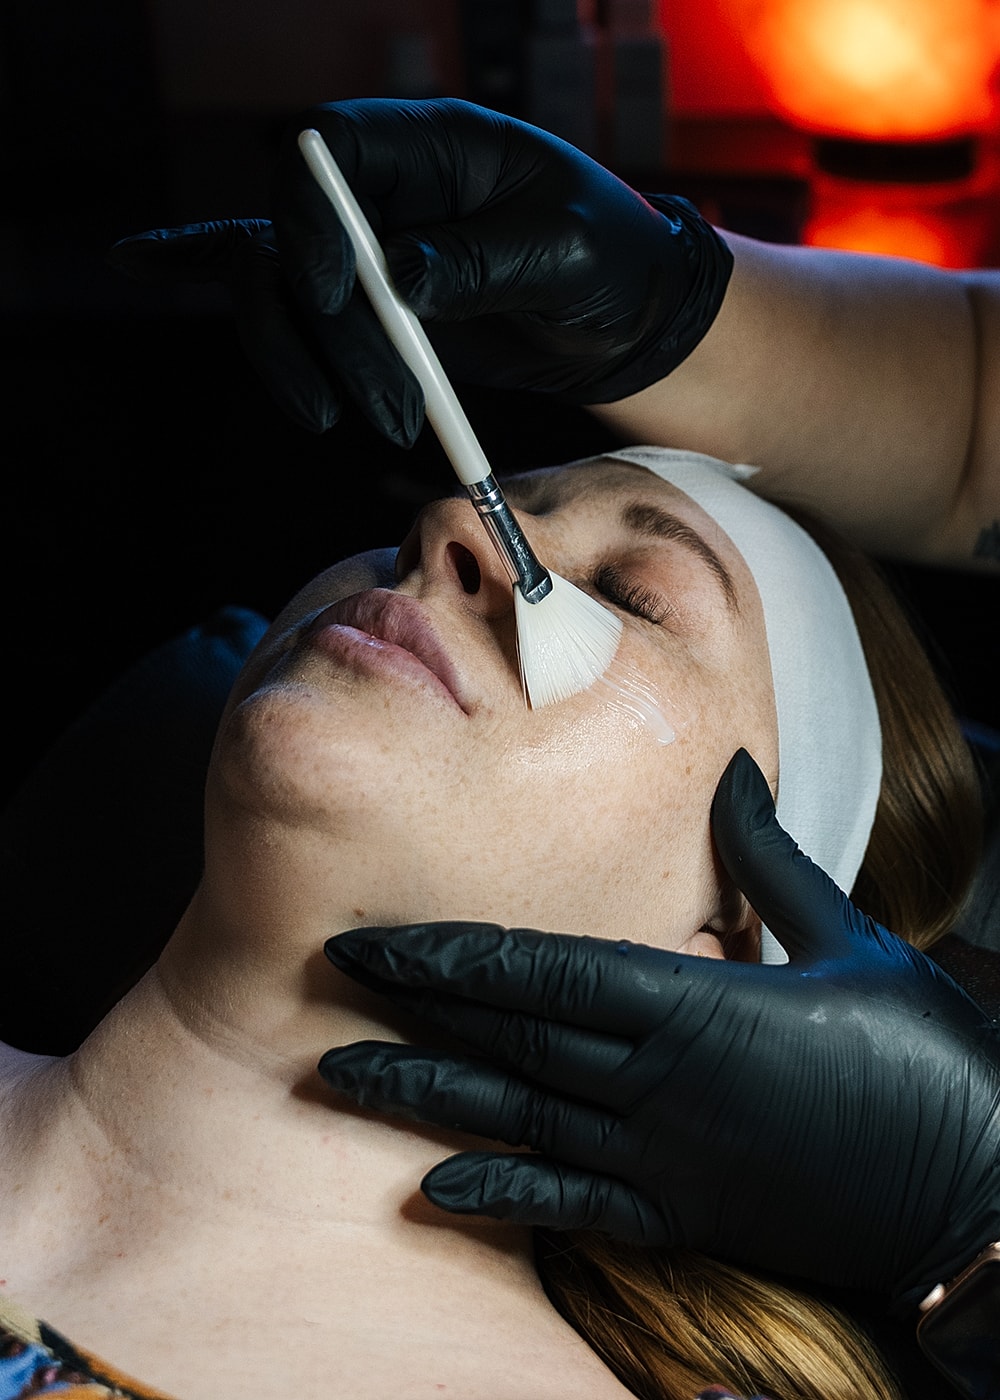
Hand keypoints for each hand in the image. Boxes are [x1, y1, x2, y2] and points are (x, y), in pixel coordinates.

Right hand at [107, 97, 731, 442]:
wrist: (624, 316)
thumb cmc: (611, 262)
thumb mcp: (566, 254)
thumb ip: (485, 260)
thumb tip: (399, 277)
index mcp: (431, 147)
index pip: (326, 154)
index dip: (310, 222)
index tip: (336, 297)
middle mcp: (382, 191)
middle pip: (285, 239)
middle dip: (321, 335)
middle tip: (385, 413)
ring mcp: (365, 249)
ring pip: (279, 292)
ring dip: (309, 369)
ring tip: (385, 427)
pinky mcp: (363, 305)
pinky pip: (282, 293)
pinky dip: (214, 280)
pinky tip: (142, 261)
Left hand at [320, 748, 999, 1314]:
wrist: (980, 1195)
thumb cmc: (923, 1057)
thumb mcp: (848, 940)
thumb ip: (768, 862)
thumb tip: (729, 773)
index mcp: (696, 1006)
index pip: (541, 971)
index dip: (450, 955)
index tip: (376, 940)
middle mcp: (661, 1084)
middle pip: (511, 1038)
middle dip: (415, 1009)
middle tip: (332, 985)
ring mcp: (666, 1158)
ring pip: (521, 1119)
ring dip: (428, 1098)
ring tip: (343, 1079)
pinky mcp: (685, 1216)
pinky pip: (576, 1209)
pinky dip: (505, 1199)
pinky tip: (438, 1190)